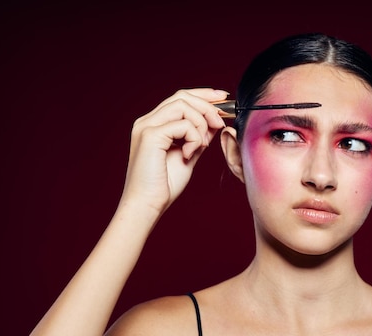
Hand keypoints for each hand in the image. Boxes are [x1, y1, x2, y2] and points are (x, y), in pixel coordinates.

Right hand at [121, 88, 227, 212]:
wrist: (147, 205)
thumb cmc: (164, 186)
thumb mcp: (188, 155)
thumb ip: (198, 137)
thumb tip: (215, 122)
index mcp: (154, 124)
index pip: (179, 98)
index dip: (203, 95)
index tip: (224, 98)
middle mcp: (147, 121)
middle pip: (182, 96)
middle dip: (207, 105)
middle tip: (221, 122)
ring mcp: (147, 126)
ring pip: (183, 105)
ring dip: (201, 123)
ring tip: (202, 145)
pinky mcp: (150, 135)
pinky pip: (183, 124)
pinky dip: (194, 138)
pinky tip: (189, 154)